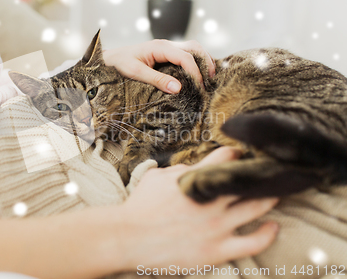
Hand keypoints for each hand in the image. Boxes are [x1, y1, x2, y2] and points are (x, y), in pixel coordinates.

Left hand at [103, 39, 215, 93]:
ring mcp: (167, 48)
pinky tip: (199, 76)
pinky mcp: (166, 54)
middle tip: (211, 82)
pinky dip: (196, 63)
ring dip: (203, 62)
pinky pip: (186, 55)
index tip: (200, 88)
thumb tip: (178, 88)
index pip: (185, 57)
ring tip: (209, 80)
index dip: (195, 73)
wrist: (109, 59)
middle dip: (206, 63)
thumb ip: (157, 80)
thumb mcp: (136, 73)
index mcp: (160, 47)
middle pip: (194, 48)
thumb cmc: (119, 65)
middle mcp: (166, 45)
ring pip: (193, 50)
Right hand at [117, 147, 278, 270]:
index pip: (226, 157)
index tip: (242, 157)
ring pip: (257, 207)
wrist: (126, 238)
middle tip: (269, 171)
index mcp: (194, 179)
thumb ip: (179, 170)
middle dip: (261, 173)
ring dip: (271, 197)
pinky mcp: (217, 250)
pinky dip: (268, 233)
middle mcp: (210, 200)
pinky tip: (274, 226)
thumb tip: (195, 168)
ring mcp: (216, 226)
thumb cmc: (138, 207)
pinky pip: (253, 243)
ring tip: (278, 192)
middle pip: (249, 180)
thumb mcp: (156, 178)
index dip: (237, 154)